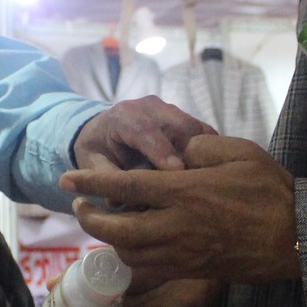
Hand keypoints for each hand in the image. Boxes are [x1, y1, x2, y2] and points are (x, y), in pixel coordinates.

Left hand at [63, 136, 298, 283]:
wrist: (298, 237)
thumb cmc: (272, 191)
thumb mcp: (239, 152)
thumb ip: (200, 147)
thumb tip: (178, 151)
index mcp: (183, 190)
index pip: (125, 184)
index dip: (90, 182)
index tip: (66, 179)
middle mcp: (176, 224)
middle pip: (115, 228)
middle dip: (91, 219)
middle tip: (81, 207)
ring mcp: (183, 251)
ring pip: (129, 253)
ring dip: (110, 241)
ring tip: (105, 226)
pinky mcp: (192, 269)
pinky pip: (150, 268)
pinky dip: (132, 259)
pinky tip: (133, 247)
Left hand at [71, 97, 214, 172]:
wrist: (103, 129)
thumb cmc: (98, 150)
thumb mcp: (92, 162)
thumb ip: (104, 177)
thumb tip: (116, 199)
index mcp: (125, 115)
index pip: (146, 130)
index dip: (162, 150)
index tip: (176, 171)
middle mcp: (151, 107)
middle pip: (181, 126)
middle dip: (193, 154)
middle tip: (199, 183)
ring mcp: (172, 111)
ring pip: (199, 130)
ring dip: (207, 156)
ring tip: (210, 182)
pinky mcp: (187, 120)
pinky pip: (206, 136)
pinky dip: (212, 155)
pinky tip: (214, 175)